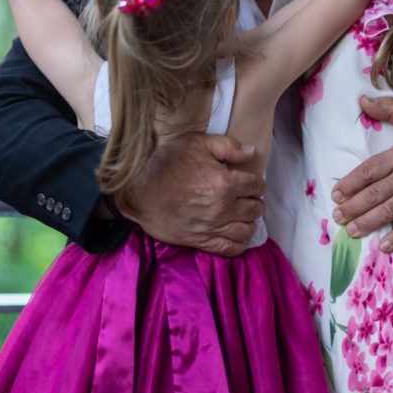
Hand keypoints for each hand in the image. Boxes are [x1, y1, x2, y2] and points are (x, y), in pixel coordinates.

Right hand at [113, 133, 264, 256]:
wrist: (136, 188)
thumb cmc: (165, 162)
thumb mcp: (196, 143)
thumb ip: (227, 146)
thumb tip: (251, 152)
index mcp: (224, 182)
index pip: (255, 186)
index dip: (256, 182)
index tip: (251, 182)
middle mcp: (222, 208)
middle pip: (254, 209)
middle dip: (254, 201)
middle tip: (247, 197)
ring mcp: (211, 227)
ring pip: (246, 230)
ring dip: (249, 222)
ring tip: (243, 215)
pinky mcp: (199, 241)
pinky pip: (229, 249)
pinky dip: (239, 244)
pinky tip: (237, 235)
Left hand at [331, 95, 392, 252]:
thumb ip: (386, 108)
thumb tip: (361, 100)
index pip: (369, 171)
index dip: (350, 183)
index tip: (336, 193)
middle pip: (374, 195)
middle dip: (353, 207)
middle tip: (337, 215)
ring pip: (389, 211)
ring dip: (368, 222)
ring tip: (352, 229)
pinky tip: (384, 245)